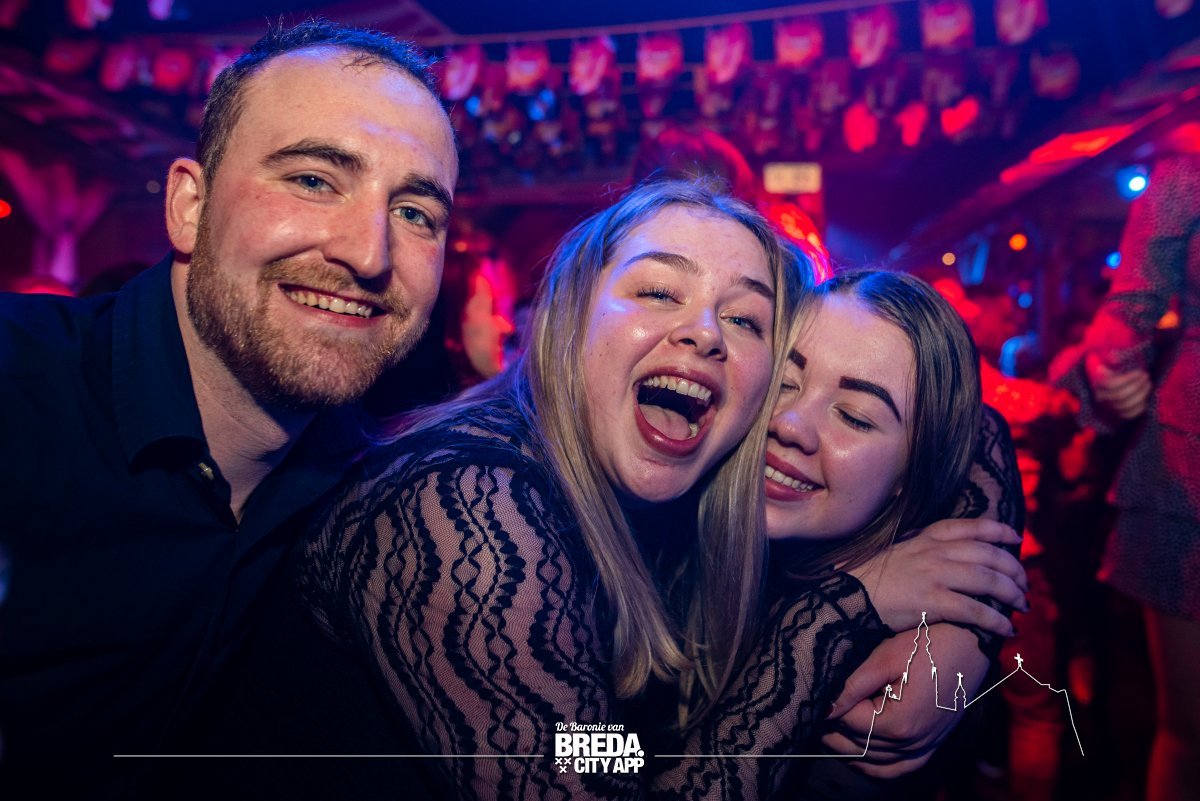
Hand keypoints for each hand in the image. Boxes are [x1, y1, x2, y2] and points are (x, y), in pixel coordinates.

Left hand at [824, 624, 988, 776]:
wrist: (970, 645)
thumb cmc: (928, 645)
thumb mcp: (886, 658)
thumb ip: (853, 686)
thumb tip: (824, 706)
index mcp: (899, 722)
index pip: (849, 723)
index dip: (828, 709)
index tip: (816, 696)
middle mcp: (913, 743)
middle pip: (858, 745)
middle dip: (833, 730)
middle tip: (814, 713)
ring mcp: (924, 747)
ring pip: (875, 762)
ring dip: (849, 749)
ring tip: (827, 729)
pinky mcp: (931, 746)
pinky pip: (898, 768)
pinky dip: (875, 765)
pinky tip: (857, 754)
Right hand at [847, 518, 1026, 634]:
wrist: (847, 595)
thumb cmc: (871, 578)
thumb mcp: (898, 550)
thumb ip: (923, 547)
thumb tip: (947, 553)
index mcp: (926, 538)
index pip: (970, 526)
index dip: (998, 531)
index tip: (1015, 538)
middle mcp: (934, 552)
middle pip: (988, 554)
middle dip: (1013, 569)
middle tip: (1024, 584)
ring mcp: (934, 575)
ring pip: (987, 580)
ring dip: (1011, 594)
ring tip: (1022, 606)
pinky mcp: (932, 601)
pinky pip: (975, 610)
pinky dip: (995, 620)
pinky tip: (1006, 629)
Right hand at [1085, 353, 1150, 419]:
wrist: (1109, 387)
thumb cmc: (1112, 371)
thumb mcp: (1109, 362)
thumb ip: (1111, 357)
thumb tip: (1115, 358)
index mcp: (1097, 384)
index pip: (1111, 384)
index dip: (1128, 379)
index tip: (1140, 372)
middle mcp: (1101, 398)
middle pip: (1119, 396)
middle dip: (1136, 386)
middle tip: (1146, 377)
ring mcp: (1109, 408)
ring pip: (1125, 406)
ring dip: (1140, 395)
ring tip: (1148, 384)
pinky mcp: (1118, 416)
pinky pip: (1129, 414)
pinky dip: (1140, 406)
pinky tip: (1146, 396)